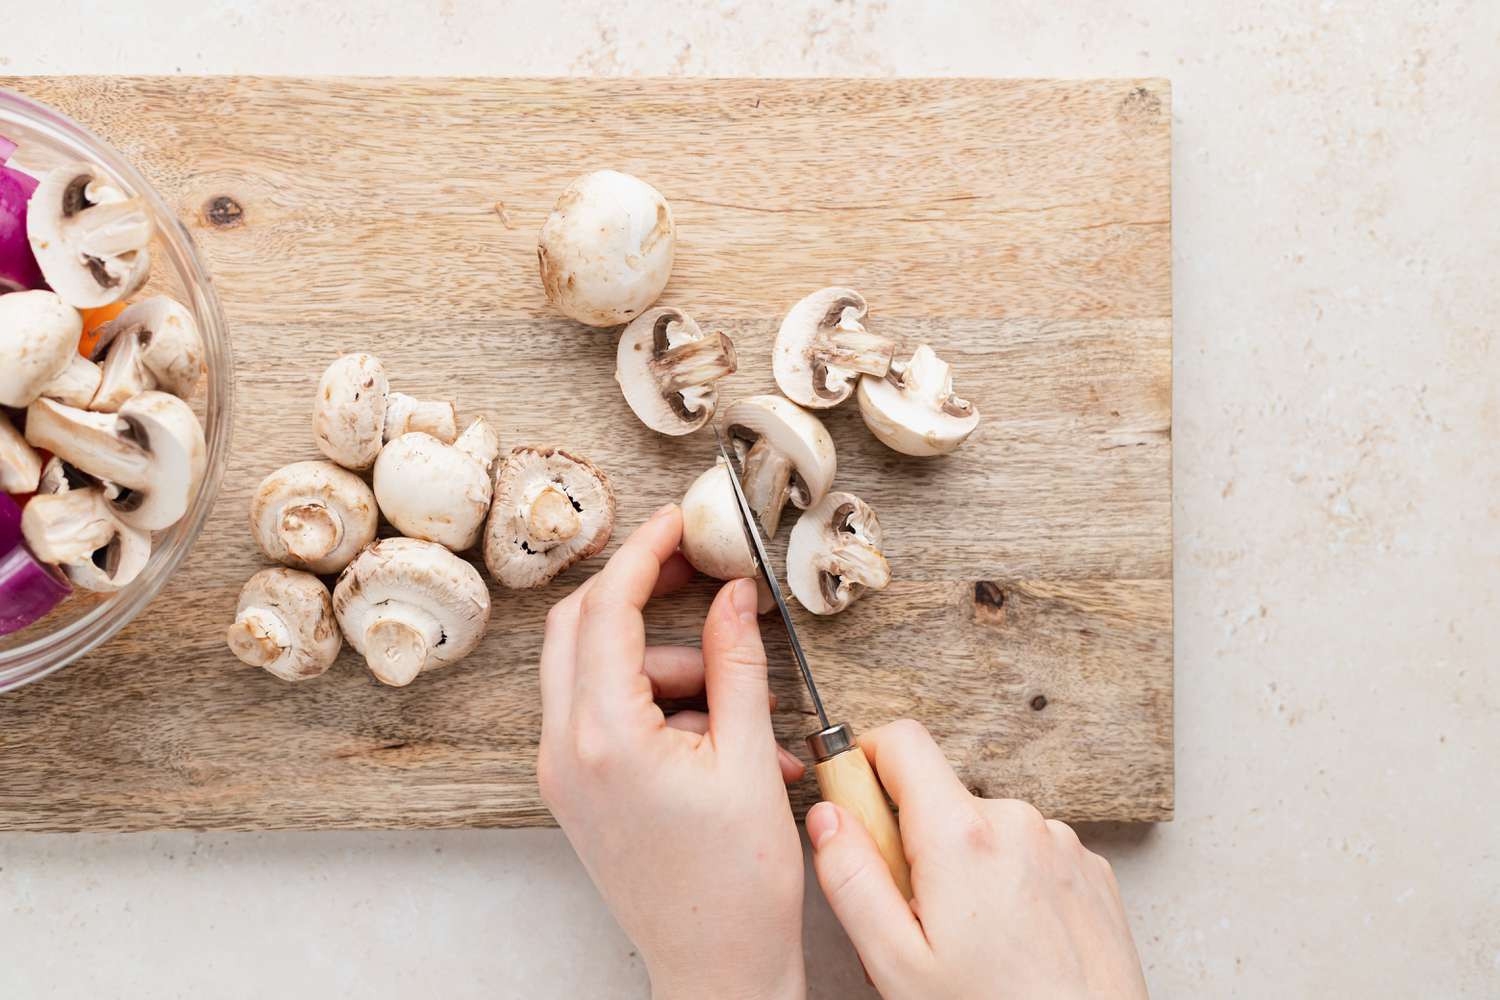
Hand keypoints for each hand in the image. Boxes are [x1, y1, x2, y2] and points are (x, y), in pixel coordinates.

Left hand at [537, 504, 808, 999]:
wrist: (715, 972)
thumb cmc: (737, 887)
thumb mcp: (750, 760)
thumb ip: (738, 664)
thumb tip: (735, 594)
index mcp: (603, 737)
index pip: (607, 610)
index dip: (644, 554)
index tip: (679, 521)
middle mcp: (564, 750)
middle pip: (577, 628)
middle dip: (639, 596)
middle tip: (697, 576)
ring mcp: (562, 773)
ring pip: (594, 671)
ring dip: (667, 667)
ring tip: (745, 715)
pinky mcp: (576, 791)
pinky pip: (603, 713)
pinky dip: (658, 706)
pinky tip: (723, 741)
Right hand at [806, 721, 1146, 998]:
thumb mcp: (895, 963)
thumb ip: (851, 879)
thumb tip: (827, 817)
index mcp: (962, 835)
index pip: (900, 741)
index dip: (865, 761)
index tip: (856, 806)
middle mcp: (1018, 822)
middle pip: (940, 796)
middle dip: (915, 842)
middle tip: (917, 919)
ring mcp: (1061, 844)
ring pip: (984, 829)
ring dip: (965, 867)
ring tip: (972, 942)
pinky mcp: (1089, 870)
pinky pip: (1028, 853)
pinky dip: (1010, 883)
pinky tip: (1014, 942)